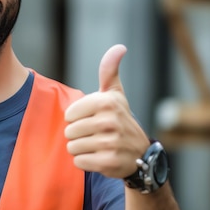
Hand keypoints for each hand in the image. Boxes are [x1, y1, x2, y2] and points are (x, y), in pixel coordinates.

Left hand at [64, 44, 149, 178]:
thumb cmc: (120, 119)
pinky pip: (79, 162)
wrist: (141, 154)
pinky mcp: (109, 162)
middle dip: (78, 135)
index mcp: (106, 102)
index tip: (92, 119)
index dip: (76, 118)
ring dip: (81, 149)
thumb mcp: (115, 94)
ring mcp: (110, 143)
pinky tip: (99, 157)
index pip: (69, 114)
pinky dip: (85, 162)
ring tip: (97, 145)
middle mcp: (110, 121)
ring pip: (72, 147)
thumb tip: (120, 47)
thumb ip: (109, 70)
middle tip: (94, 134)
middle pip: (69, 131)